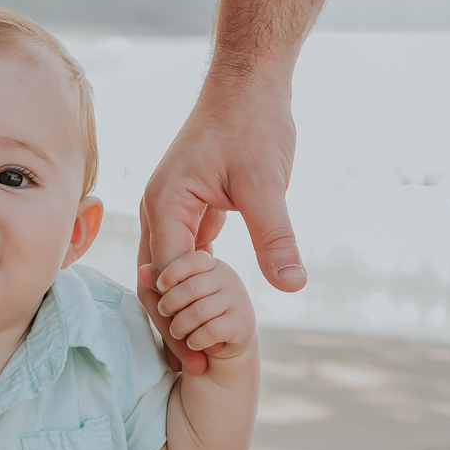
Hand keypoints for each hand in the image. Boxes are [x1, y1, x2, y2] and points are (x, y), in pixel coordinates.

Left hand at [138, 250, 254, 366]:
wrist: (228, 341)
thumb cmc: (197, 313)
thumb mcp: (177, 296)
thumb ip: (160, 284)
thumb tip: (142, 272)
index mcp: (212, 265)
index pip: (191, 260)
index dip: (171, 273)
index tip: (160, 287)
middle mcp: (228, 278)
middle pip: (191, 288)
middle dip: (170, 305)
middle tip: (164, 313)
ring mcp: (237, 300)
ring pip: (199, 312)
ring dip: (180, 326)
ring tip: (177, 331)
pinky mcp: (242, 323)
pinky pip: (210, 331)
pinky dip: (195, 340)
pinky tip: (193, 342)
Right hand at [139, 72, 302, 373]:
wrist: (249, 80)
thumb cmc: (254, 122)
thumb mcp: (268, 182)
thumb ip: (275, 235)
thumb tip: (291, 285)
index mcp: (167, 202)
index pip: (168, 275)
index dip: (183, 319)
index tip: (201, 359)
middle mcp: (159, 208)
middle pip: (158, 281)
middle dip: (175, 324)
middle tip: (197, 369)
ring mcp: (170, 207)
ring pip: (167, 272)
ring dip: (182, 309)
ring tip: (198, 355)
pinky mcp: (187, 207)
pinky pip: (183, 256)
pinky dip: (193, 286)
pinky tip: (208, 315)